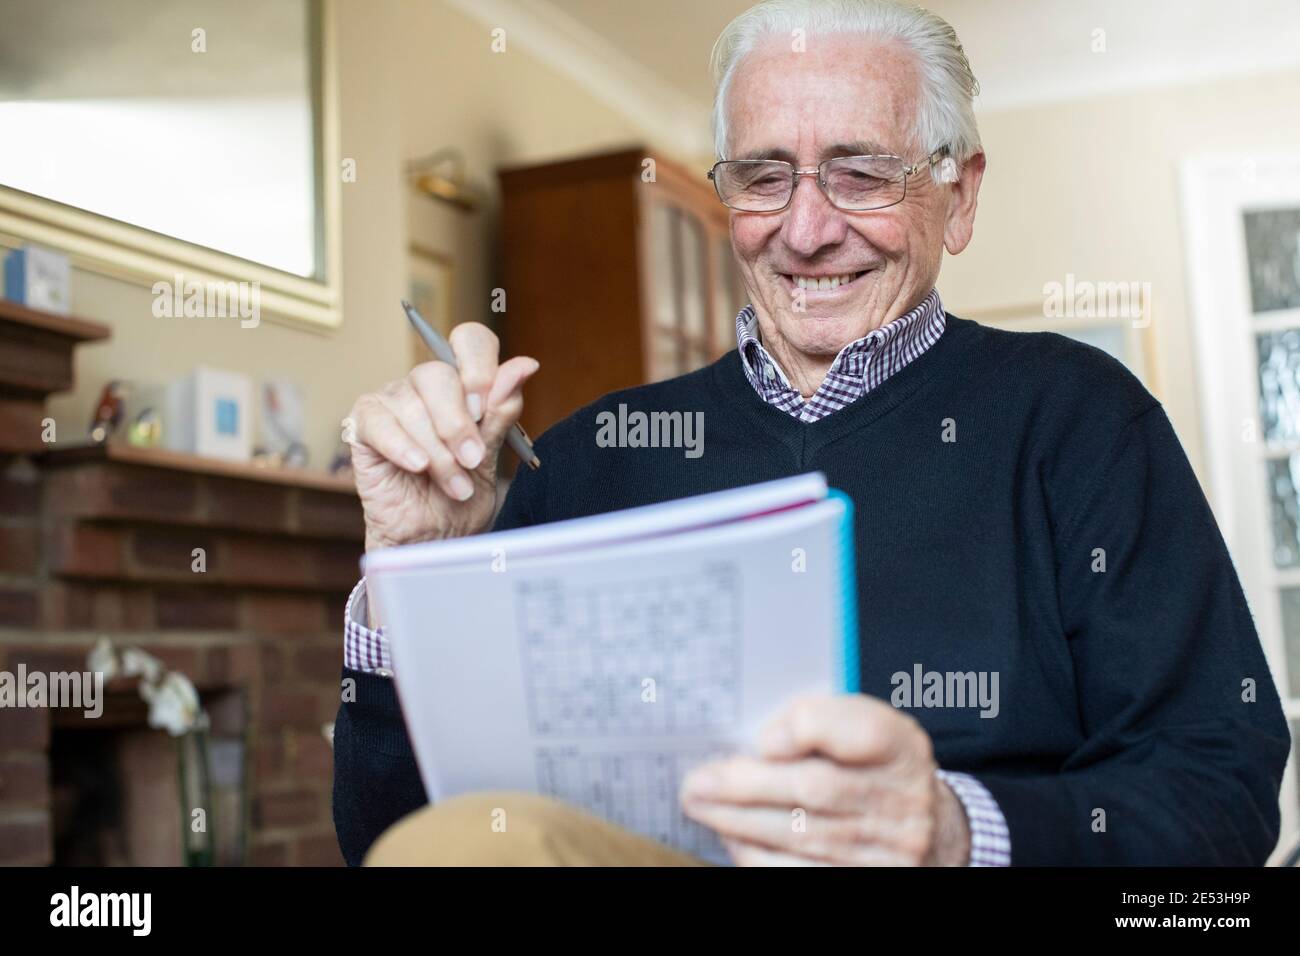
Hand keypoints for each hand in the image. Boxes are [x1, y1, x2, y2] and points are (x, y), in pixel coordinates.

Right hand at [346, 322, 539, 551]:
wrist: (431, 540)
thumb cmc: (459, 498)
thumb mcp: (491, 458)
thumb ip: (501, 412)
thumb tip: (525, 365)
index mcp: (462, 385)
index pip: (470, 341)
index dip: (478, 368)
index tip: (484, 407)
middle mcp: (425, 386)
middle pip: (438, 374)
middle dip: (458, 423)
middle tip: (471, 460)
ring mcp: (391, 402)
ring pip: (413, 405)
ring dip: (438, 452)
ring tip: (454, 486)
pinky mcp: (363, 426)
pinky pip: (379, 422)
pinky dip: (403, 446)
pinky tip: (417, 467)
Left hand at [680, 694, 969, 865]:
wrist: (926, 826)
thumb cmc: (872, 765)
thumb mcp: (861, 727)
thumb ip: (818, 721)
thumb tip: (762, 743)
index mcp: (901, 746)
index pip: (863, 731)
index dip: (809, 729)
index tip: (764, 737)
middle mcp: (904, 800)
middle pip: (818, 789)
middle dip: (747, 785)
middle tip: (699, 781)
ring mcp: (889, 849)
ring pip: (802, 835)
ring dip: (739, 820)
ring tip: (700, 804)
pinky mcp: (866, 879)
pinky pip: (800, 872)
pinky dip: (758, 854)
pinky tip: (732, 837)